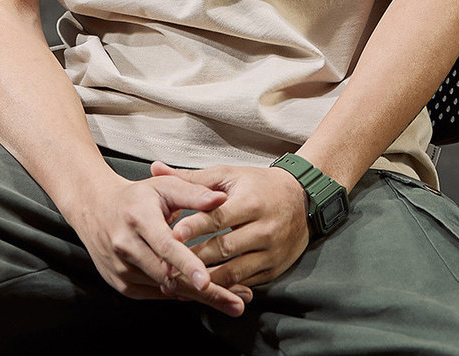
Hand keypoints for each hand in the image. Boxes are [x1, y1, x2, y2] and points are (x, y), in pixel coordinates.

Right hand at [68, 168, 252, 316]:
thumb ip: (194, 192)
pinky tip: (204, 295)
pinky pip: (157, 294)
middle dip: (206, 292)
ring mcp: (122, 269)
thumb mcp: (163, 186)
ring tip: (232, 300)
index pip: (166, 246)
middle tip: (238, 302)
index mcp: (139, 219)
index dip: (187, 264)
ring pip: (166, 289)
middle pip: (170, 276)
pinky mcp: (122, 284)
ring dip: (199, 297)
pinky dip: (181, 294)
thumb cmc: (134, 197)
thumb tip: (221, 198)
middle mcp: (127, 247)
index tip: (206, 280)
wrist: (95, 209)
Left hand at [150, 161, 311, 293]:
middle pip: (224, 248)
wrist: (302, 199)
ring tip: (179, 284)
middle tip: (166, 266)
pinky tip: (203, 290)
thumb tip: (155, 168)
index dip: (195, 227)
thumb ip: (191, 179)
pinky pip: (245, 283)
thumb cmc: (258, 184)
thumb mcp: (228, 175)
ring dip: (206, 280)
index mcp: (251, 201)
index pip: (218, 217)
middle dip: (194, 259)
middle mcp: (264, 228)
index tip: (171, 236)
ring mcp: (270, 252)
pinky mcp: (273, 270)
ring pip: (234, 272)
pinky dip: (223, 289)